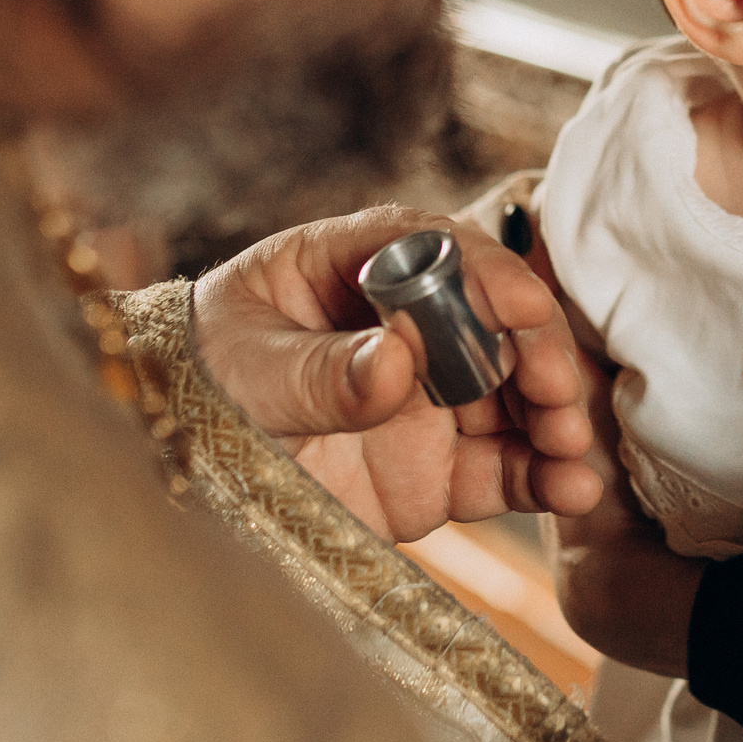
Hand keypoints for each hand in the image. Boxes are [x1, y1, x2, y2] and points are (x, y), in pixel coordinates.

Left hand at [193, 204, 601, 540]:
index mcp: (353, 269)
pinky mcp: (437, 470)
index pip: (435, 252)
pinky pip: (503, 470)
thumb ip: (319, 370)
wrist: (170, 474)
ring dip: (553, 418)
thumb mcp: (242, 370)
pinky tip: (572, 488)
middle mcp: (407, 327)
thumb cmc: (196, 384)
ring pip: (514, 398)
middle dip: (537, 353)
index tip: (525, 305)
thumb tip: (398, 358)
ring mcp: (428, 400)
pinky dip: (543, 478)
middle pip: (495, 324)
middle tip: (552, 392)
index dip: (487, 275)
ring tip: (570, 452)